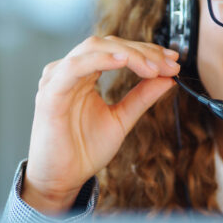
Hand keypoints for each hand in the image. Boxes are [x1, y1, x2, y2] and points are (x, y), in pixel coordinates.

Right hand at [23, 35, 179, 212]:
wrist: (62, 179)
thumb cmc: (84, 150)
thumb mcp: (122, 119)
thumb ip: (142, 97)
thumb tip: (168, 78)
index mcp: (85, 75)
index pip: (117, 50)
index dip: (147, 51)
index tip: (173, 60)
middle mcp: (70, 71)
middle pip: (108, 44)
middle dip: (143, 51)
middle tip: (169, 64)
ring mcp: (58, 79)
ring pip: (93, 49)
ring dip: (128, 54)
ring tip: (153, 67)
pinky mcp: (50, 94)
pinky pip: (74, 67)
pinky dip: (99, 60)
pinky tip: (122, 61)